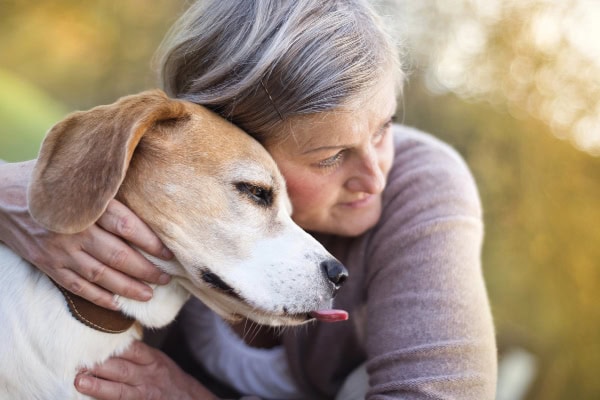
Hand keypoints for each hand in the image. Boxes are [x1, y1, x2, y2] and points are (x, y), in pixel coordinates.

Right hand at [0, 161, 172, 309]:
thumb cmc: (42, 179)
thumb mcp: (73, 169)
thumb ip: (103, 178)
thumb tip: (141, 175)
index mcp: (85, 204)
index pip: (127, 227)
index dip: (151, 242)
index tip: (169, 253)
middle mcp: (74, 230)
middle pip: (118, 256)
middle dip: (146, 270)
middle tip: (166, 278)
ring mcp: (59, 251)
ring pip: (101, 276)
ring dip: (127, 288)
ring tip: (148, 295)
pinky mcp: (47, 264)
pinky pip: (76, 287)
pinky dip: (98, 298)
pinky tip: (116, 305)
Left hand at [75, 341, 217, 399]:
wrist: (186, 399)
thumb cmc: (165, 376)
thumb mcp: (156, 359)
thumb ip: (136, 352)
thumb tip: (107, 339)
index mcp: (151, 360)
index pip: (133, 350)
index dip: (112, 345)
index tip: (92, 339)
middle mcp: (147, 377)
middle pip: (122, 370)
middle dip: (100, 365)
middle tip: (77, 360)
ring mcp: (143, 394)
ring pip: (119, 391)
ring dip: (98, 386)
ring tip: (79, 382)